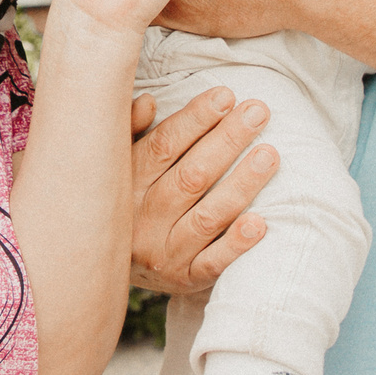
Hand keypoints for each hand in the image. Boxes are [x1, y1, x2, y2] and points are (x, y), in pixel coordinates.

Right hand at [128, 88, 274, 294]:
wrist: (105, 267)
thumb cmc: (124, 200)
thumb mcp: (117, 163)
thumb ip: (130, 131)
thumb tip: (150, 102)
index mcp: (126, 184)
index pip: (164, 146)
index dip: (195, 119)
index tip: (225, 96)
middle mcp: (142, 219)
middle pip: (191, 177)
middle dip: (228, 140)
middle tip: (258, 112)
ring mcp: (163, 252)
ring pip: (207, 217)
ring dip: (241, 185)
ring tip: (270, 154)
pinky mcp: (184, 279)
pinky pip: (213, 263)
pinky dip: (236, 244)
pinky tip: (260, 222)